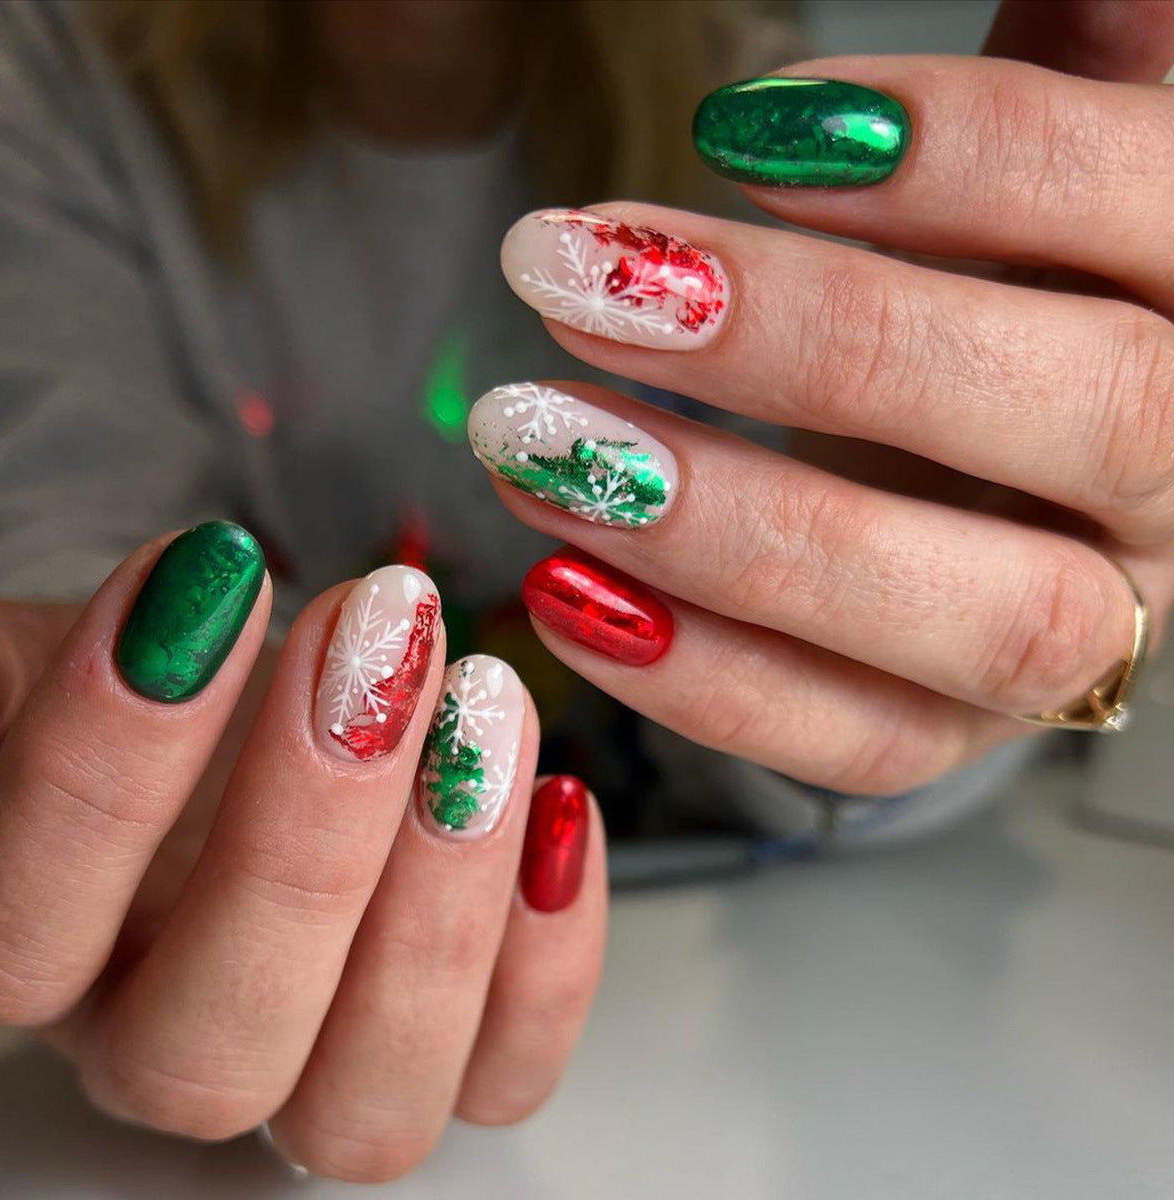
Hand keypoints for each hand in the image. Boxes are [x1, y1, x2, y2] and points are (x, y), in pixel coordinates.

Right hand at [0, 526, 604, 1182]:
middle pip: (212, 1044)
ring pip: (365, 1100)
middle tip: (383, 638)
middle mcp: (169, 1045)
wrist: (261, 720)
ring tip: (489, 710)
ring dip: (444, 899)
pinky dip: (552, 959)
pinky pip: (504, 1078)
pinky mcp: (452, 1056)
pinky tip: (561, 806)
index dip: (107, 762)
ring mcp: (316, 1071)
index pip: (21, 933)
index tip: (212, 576)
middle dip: (309, 831)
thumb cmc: (170, 689)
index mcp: (41, 956)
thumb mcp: (53, 659)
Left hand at [469, 5, 1173, 795]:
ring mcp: (1084, 641)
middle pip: (1083, 415)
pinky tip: (569, 591)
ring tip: (537, 448)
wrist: (998, 490)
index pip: (1138, 207)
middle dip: (816, 345)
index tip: (738, 132)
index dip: (960, 160)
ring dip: (736, 536)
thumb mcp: (1041, 185)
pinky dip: (708, 683)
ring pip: (979, 616)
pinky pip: (861, 744)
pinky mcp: (959, 737)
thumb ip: (1064, 83)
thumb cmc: (1001, 306)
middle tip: (578, 282)